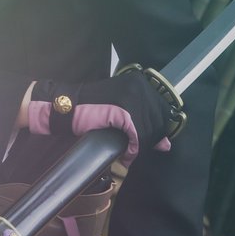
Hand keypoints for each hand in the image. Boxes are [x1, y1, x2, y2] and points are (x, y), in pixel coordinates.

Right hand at [29, 67, 172, 165]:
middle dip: (151, 139)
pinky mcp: (123, 110)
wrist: (68, 107)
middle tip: (137, 149)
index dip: (159, 130)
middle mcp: (138, 85)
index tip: (152, 142)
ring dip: (141, 146)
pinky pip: (137, 135)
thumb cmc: (93, 108)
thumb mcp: (121, 109)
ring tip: (129, 153)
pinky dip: (134, 148)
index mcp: (139, 82)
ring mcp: (131, 96)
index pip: (162, 109)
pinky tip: (126, 153)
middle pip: (158, 120)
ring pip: (149, 129)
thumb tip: (166, 145)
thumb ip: (143, 122)